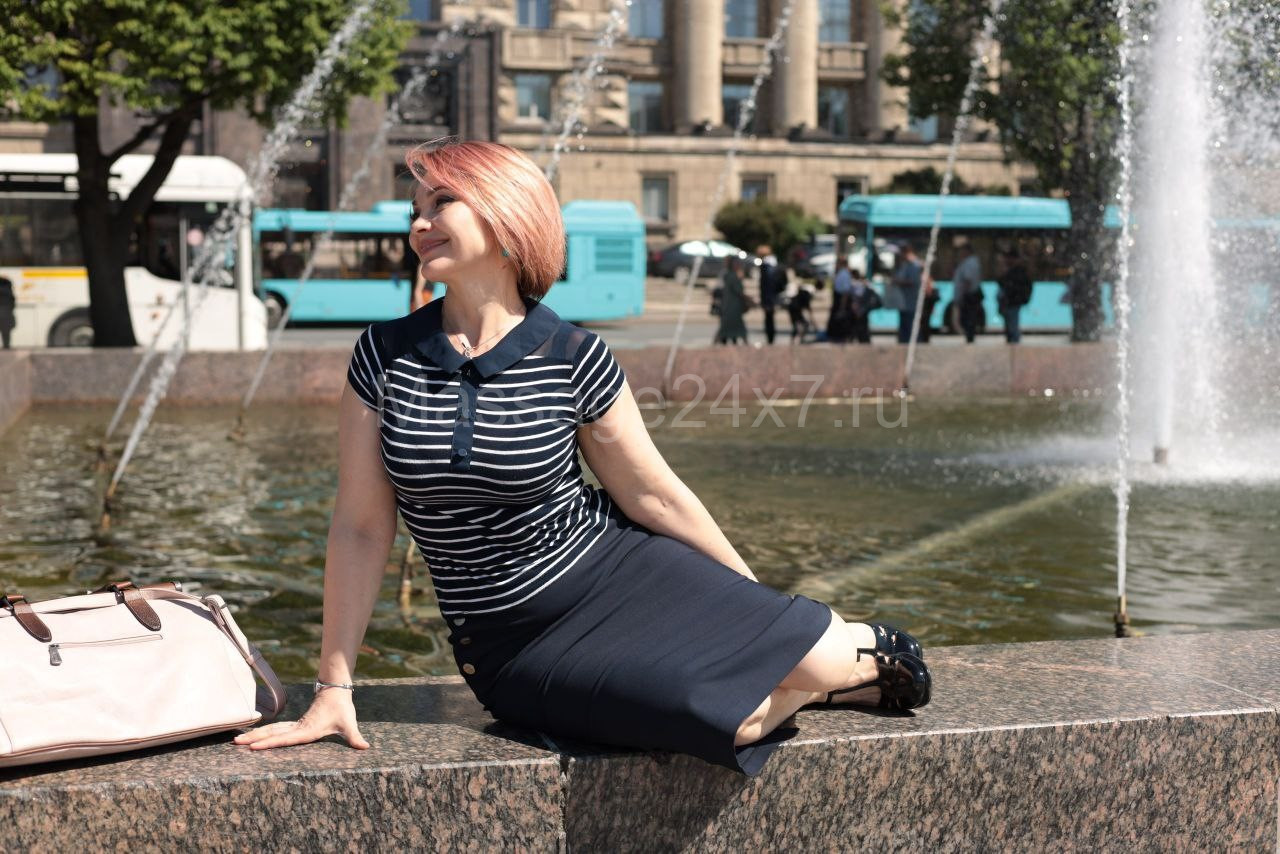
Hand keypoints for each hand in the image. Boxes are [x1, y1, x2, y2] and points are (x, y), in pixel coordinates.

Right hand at [232, 686, 369, 750]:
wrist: (336, 692)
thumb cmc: (342, 709)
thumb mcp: (349, 724)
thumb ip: (355, 737)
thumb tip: (365, 747)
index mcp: (308, 730)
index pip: (285, 739)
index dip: (269, 743)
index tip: (254, 747)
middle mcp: (299, 728)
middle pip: (272, 734)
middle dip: (255, 739)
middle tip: (236, 743)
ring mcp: (296, 726)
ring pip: (272, 731)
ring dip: (256, 735)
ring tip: (238, 741)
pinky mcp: (296, 725)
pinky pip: (277, 730)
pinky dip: (264, 733)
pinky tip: (254, 738)